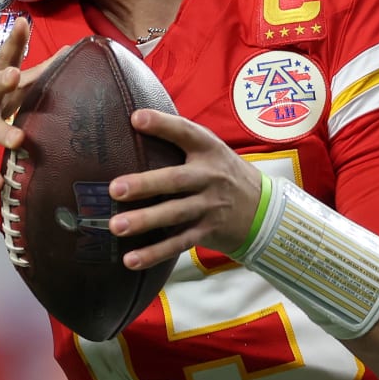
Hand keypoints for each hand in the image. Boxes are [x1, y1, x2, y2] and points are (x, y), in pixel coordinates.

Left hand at [106, 110, 266, 268]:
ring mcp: (209, 206)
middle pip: (176, 180)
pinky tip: (131, 260)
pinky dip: (155, 253)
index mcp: (209, 150)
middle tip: (115, 189)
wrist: (263, 209)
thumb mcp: (210, 150)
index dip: (163, 124)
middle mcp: (210, 177)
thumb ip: (179, 140)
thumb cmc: (222, 173)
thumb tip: (132, 121)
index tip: (137, 119)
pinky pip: (179, 243)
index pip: (186, 132)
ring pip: (175, 214)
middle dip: (145, 184)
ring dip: (145, 221)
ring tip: (116, 226)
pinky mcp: (206, 231)